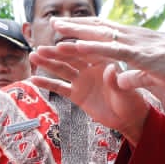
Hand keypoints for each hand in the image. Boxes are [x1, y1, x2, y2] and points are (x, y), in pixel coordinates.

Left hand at [32, 18, 164, 92]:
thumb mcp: (152, 71)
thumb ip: (135, 74)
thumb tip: (121, 78)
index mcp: (136, 39)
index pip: (105, 29)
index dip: (85, 26)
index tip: (66, 23)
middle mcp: (134, 38)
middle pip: (99, 29)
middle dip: (75, 26)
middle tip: (52, 22)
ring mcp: (139, 47)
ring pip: (103, 39)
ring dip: (79, 36)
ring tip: (58, 33)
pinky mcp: (144, 59)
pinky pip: (115, 54)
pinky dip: (96, 50)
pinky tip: (79, 48)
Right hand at [34, 58, 154, 142]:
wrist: (129, 118)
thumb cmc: (131, 102)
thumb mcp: (126, 92)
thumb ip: (115, 81)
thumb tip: (110, 69)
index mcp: (104, 60)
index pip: (87, 52)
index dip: (74, 49)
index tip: (60, 45)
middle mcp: (90, 66)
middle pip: (70, 57)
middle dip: (55, 53)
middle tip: (40, 49)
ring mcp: (82, 79)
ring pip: (62, 69)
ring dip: (48, 63)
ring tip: (33, 57)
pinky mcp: (76, 93)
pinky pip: (60, 87)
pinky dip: (47, 84)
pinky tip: (33, 79)